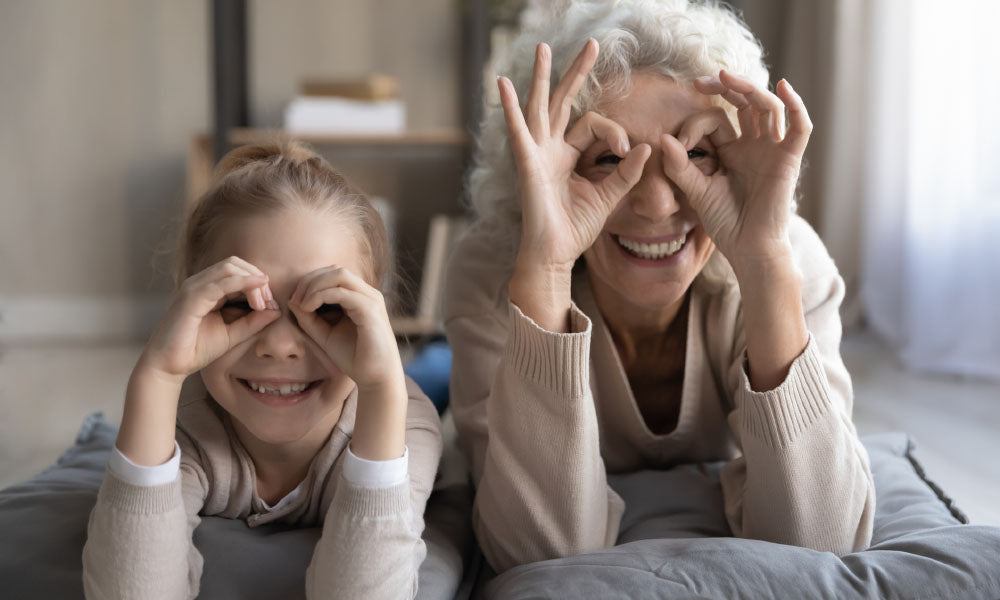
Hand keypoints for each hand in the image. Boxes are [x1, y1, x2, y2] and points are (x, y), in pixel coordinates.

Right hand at [140, 256, 279, 380]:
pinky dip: (243, 284)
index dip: (258, 283)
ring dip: (252, 281)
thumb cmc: (197, 350)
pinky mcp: (191, 298)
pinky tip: (258, 293)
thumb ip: (254, 321)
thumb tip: (277, 310)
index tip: (272, 304)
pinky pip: (221, 283)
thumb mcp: (233, 334)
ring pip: (229, 268)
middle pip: (235, 264)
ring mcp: (193, 288)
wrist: (169, 366)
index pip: (237, 271)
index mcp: (207, 288)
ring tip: (263, 302)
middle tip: (269, 302)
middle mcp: (199, 283)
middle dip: (257, 278)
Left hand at [289, 266, 402, 390]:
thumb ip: (309, 317)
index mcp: (360, 297)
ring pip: (340, 275)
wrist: (375, 378)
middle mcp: (368, 294)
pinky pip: (342, 293)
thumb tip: (292, 300)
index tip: (294, 301)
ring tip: (301, 304)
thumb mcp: (324, 334)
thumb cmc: (354, 357)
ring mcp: (371, 300)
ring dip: (314, 285)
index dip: (310, 282)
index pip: (333, 274)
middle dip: (310, 280)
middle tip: (295, 300)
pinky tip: (309, 309)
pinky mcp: (370, 310)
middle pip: (336, 270)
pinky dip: (321, 296)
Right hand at [498, 39, 651, 271]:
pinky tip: (501, 84)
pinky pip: (518, 131)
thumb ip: (626, 173)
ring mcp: (536, 154)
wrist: (555, 255)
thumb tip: (647, 147)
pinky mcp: (527, 164)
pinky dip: (509, 108)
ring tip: (544, 47)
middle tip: (592, 44)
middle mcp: (550, 149)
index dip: (614, 132)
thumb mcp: (608, 197)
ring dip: (543, 76)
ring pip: (540, 106)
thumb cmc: (575, 230)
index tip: (628, 150)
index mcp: (567, 155)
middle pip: (564, 101)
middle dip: (577, 72)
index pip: (593, 126)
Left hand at [659, 71, 811, 265]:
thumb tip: (663, 137)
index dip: (696, 124)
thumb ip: (680, 166)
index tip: (678, 143)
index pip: (717, 120)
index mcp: (731, 150)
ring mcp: (772, 150)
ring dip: (749, 88)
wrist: (748, 248)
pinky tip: (783, 87)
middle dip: (725, 87)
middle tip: (700, 81)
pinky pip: (799, 127)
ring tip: (726, 76)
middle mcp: (754, 145)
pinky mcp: (789, 159)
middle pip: (745, 103)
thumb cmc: (724, 223)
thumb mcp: (696, 191)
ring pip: (768, 107)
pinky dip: (795, 105)